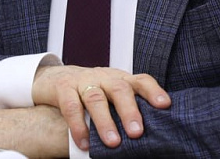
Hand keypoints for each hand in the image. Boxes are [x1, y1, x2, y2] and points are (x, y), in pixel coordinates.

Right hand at [32, 65, 170, 151]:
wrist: (55, 77)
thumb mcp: (110, 94)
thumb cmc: (91, 90)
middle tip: (137, 132)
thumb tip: (147, 134)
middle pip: (120, 89)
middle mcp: (104, 78)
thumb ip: (126, 106)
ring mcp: (83, 81)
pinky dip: (78, 126)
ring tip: (113, 143)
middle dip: (130, 111)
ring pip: (96, 98)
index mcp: (120, 79)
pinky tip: (85, 143)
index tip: (165, 105)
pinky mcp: (63, 88)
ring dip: (105, 121)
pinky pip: (71, 107)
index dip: (153, 91)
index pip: (141, 80)